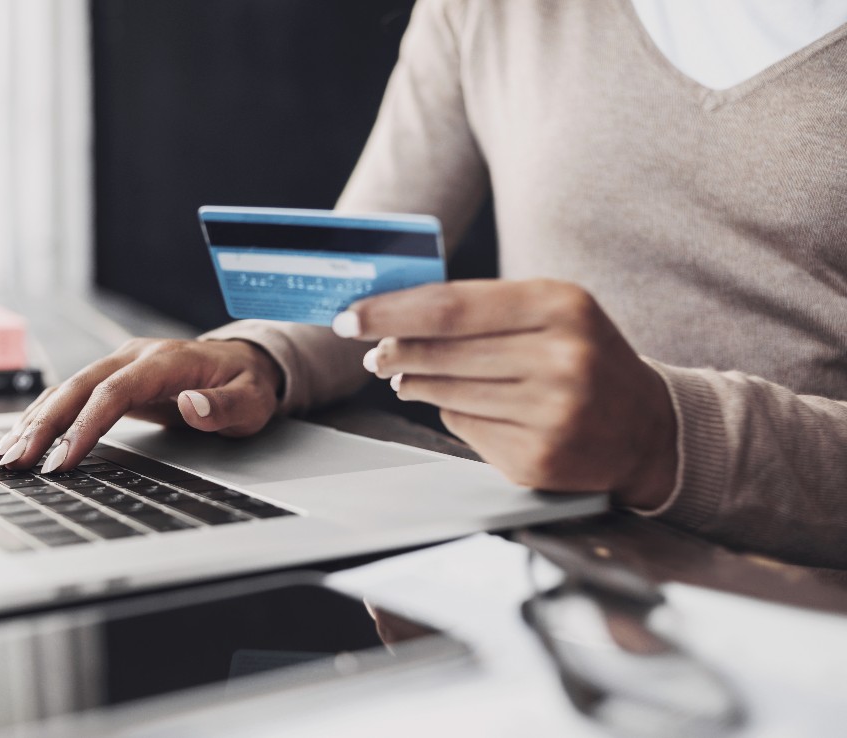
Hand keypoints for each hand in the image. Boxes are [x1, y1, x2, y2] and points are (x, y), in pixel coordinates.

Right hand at [0, 338, 282, 472]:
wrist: (245, 362)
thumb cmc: (247, 384)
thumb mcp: (251, 400)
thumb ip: (224, 406)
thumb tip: (192, 404)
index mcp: (166, 360)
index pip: (115, 390)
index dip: (86, 424)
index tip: (63, 459)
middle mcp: (136, 356)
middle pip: (79, 386)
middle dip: (44, 425)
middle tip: (16, 461)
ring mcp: (121, 364)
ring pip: (68, 389)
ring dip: (35, 422)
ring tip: (6, 456)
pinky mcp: (114, 378)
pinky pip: (73, 395)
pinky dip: (45, 416)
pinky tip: (22, 438)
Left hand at [335, 279, 676, 508]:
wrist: (646, 428)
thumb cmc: (584, 356)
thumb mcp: (550, 312)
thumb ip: (479, 308)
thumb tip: (392, 320)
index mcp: (561, 307)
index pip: (450, 307)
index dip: (391, 312)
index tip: (350, 315)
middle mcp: (561, 360)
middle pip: (443, 352)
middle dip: (393, 351)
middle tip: (372, 352)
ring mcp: (551, 415)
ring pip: (447, 394)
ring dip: (413, 383)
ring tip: (403, 375)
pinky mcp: (537, 460)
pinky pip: (466, 428)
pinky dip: (451, 413)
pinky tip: (458, 404)